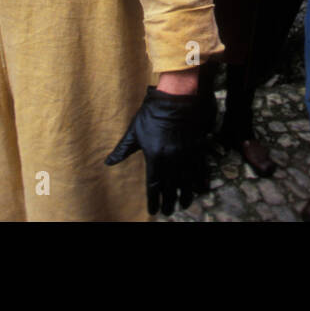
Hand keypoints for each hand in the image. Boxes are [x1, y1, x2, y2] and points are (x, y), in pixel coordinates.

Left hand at [104, 87, 209, 214]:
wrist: (175, 99)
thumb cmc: (151, 114)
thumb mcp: (134, 131)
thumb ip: (122, 150)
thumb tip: (108, 162)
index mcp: (155, 156)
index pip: (154, 185)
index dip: (154, 200)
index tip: (153, 210)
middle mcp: (172, 159)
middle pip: (171, 187)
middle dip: (169, 201)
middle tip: (168, 211)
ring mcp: (186, 154)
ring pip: (187, 181)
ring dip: (185, 195)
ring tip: (183, 205)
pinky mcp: (197, 148)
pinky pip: (201, 169)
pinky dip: (201, 181)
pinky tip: (200, 190)